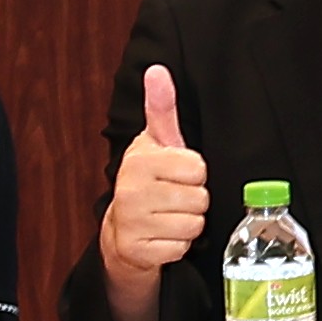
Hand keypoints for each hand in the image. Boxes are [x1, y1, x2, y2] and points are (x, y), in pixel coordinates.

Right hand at [101, 62, 211, 278]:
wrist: (122, 228)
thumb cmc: (149, 180)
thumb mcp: (157, 143)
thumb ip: (162, 108)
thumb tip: (157, 70)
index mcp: (139, 160)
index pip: (198, 168)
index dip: (194, 173)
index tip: (178, 174)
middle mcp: (130, 190)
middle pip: (199, 198)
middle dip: (194, 200)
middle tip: (174, 198)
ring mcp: (131, 222)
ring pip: (193, 225)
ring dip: (187, 223)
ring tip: (168, 216)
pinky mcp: (137, 251)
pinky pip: (181, 248)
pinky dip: (178, 245)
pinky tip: (162, 235)